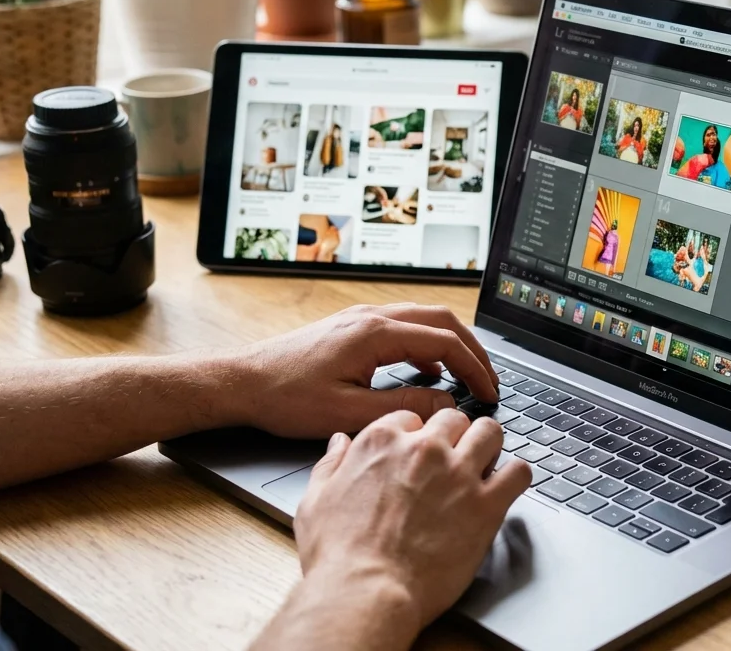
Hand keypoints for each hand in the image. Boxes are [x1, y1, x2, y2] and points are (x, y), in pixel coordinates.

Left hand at [217, 304, 499, 438]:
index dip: (475, 367)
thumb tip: (444, 405)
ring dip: (450, 345)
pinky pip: (402, 328)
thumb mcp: (348, 413)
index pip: (445, 341)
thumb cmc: (285, 398)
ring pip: (423, 320)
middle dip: (472, 350)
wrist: (242, 383)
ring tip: (467, 376)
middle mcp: (370, 317)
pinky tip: (427, 372)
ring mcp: (360, 319)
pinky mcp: (351, 328)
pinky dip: (425, 346)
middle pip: (441, 320)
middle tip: (489, 381)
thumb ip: (403, 408)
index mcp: (374, 334)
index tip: (489, 392)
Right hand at [297, 410, 531, 635]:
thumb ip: (331, 465)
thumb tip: (340, 443)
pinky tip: (506, 487)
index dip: (416, 436)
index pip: (411, 418)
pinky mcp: (486, 505)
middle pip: (453, 420)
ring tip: (484, 464)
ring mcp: (458, 474)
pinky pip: (519, 472)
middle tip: (452, 460)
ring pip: (490, 432)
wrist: (365, 591)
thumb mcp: (316, 501)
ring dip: (488, 445)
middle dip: (454, 437)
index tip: (418, 453)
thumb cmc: (338, 555)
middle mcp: (424, 449)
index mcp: (382, 442)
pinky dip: (516, 476)